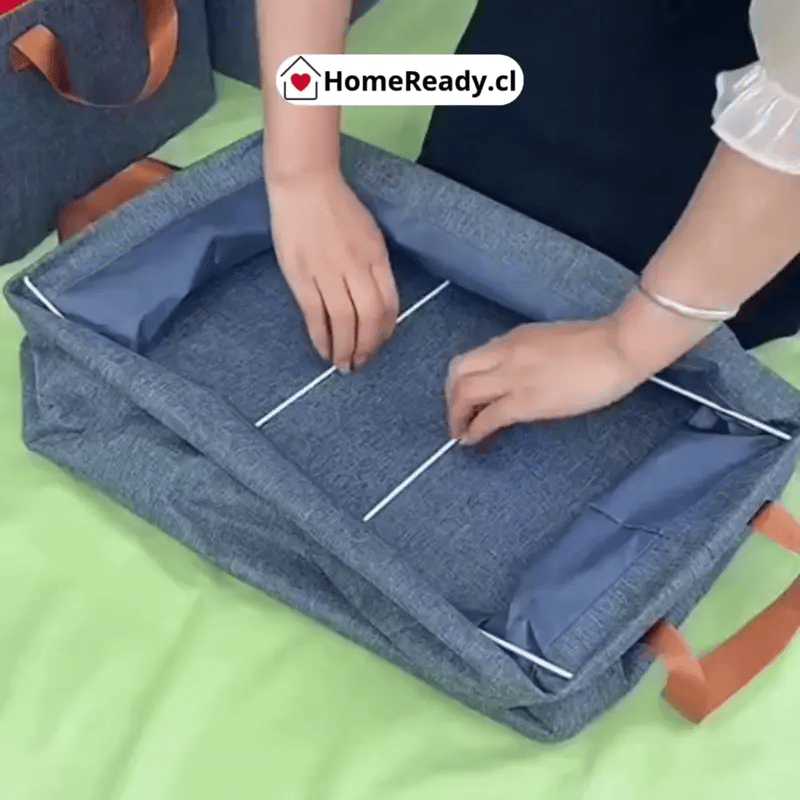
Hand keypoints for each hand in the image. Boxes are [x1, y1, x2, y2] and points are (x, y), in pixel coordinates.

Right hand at [267, 168, 399, 370]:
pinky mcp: (302, 277)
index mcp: (376, 257)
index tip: (379, 343)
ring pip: (344, 322)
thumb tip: (376, 298)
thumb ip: (374, 265)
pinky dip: (322, 338)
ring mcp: (328, 273)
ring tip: (343, 364)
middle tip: (361, 362)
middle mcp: (357, 268)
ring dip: (345, 348)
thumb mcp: (369, 233)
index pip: (389, 304)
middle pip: (369, 318)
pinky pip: (315, 316)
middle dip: (368, 346)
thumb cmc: (338, 206)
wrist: (305, 184)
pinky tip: (324, 351)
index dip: (386, 330)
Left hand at [446, 319, 652, 443]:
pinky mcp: (525, 401)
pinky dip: (474, 430)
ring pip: (464, 394)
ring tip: (460, 433)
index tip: (463, 399)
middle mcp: (504, 354)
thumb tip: (519, 376)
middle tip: (456, 418)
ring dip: (456, 416)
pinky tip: (473, 440)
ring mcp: (512, 377)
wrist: (619, 347)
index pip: (471, 359)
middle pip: (457, 373)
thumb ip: (527, 356)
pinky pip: (487, 417)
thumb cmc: (598, 344)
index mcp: (512, 340)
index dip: (460, 381)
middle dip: (450, 398)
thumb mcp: (550, 342)